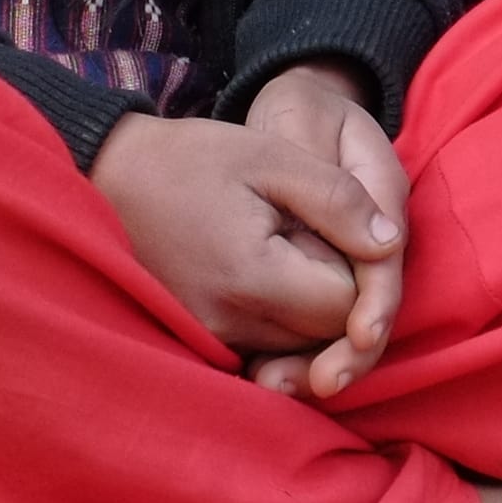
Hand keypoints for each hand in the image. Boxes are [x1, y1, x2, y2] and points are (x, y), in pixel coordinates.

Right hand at [90, 60, 405, 387]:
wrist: (111, 175)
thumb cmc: (192, 158)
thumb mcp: (271, 156)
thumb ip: (338, 199)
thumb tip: (390, 243)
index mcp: (252, 277)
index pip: (346, 305)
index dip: (362, 270)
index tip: (346, 228)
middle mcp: (230, 324)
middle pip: (326, 334)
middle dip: (343, 293)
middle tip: (321, 234)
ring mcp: (212, 338)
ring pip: (300, 345)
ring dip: (313, 307)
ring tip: (290, 248)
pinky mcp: (203, 339)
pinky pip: (267, 345)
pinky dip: (283, 320)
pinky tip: (273, 274)